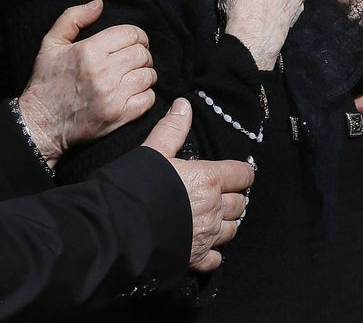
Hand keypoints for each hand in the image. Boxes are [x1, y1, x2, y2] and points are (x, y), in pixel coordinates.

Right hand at [19, 0, 155, 166]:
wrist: (40, 123)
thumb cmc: (46, 81)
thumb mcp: (51, 44)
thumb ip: (73, 18)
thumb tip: (99, 4)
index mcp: (89, 51)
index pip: (131, 33)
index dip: (138, 36)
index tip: (134, 42)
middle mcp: (103, 72)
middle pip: (142, 54)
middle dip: (143, 54)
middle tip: (134, 60)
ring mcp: (112, 96)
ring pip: (148, 75)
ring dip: (146, 74)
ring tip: (134, 76)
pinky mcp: (118, 116)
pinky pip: (148, 99)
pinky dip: (146, 94)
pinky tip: (134, 93)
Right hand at [143, 98, 253, 272]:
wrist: (118, 230)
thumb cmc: (137, 186)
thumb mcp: (153, 151)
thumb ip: (172, 129)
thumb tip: (184, 105)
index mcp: (208, 179)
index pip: (242, 174)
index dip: (241, 172)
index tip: (236, 172)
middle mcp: (214, 209)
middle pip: (240, 203)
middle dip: (233, 197)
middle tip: (221, 193)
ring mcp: (206, 236)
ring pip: (232, 230)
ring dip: (226, 222)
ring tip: (214, 217)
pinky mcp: (195, 259)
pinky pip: (216, 258)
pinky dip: (214, 252)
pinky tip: (204, 245)